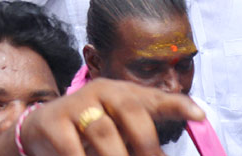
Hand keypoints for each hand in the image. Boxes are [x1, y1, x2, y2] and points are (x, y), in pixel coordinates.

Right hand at [17, 78, 202, 155]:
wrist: (42, 129)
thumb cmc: (92, 134)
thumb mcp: (120, 133)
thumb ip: (144, 145)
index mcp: (123, 94)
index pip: (154, 97)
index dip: (177, 105)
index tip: (200, 116)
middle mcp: (101, 93)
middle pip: (131, 111)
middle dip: (147, 144)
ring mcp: (76, 105)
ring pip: (105, 133)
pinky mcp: (53, 122)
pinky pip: (73, 148)